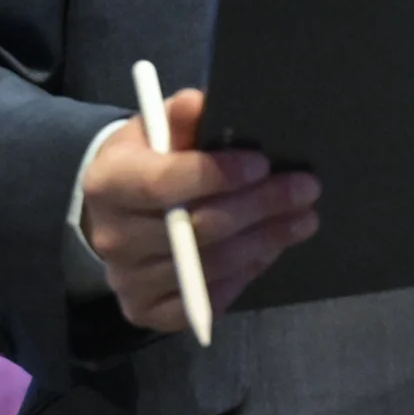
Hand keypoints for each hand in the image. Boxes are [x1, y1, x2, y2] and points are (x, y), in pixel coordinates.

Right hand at [79, 87, 319, 331]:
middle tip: (305, 189)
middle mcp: (112, 238)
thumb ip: (180, 116)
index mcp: (108, 184)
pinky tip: (270, 250)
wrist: (116, 213)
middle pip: (195, 229)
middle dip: (259, 207)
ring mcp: (128, 281)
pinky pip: (205, 301)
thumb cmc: (147, 161)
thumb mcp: (156, 127)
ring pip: (209, 267)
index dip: (216, 174)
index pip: (163, 184)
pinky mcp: (147, 311)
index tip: (262, 163)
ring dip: (264, 241)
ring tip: (304, 219)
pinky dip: (245, 276)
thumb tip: (199, 103)